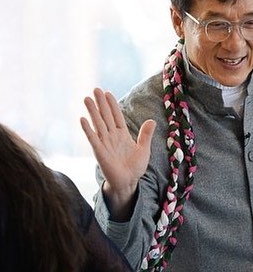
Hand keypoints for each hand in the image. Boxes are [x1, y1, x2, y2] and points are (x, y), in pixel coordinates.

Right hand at [80, 88, 155, 218]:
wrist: (128, 182)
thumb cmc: (135, 167)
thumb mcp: (143, 149)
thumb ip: (146, 135)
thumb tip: (152, 120)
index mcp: (122, 134)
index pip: (116, 116)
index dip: (112, 105)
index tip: (108, 93)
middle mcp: (112, 136)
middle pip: (105, 116)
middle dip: (101, 103)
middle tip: (95, 89)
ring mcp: (105, 143)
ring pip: (98, 124)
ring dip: (92, 112)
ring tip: (87, 99)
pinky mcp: (100, 152)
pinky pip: (93, 139)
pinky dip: (88, 129)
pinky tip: (83, 119)